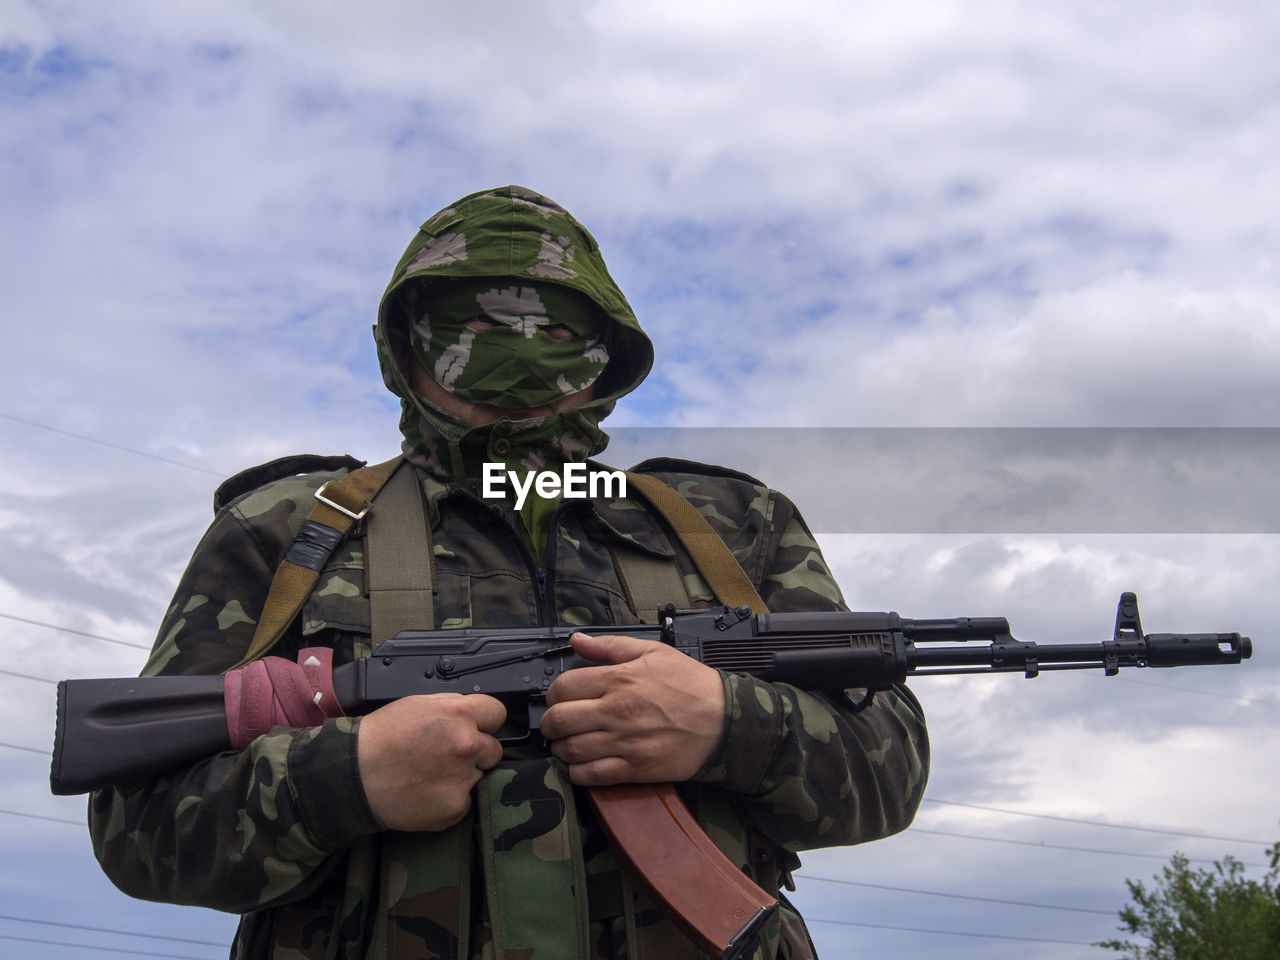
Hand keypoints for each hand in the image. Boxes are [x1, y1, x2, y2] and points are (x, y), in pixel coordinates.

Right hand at [356, 693, 505, 831]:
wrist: (354, 776)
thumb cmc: (381, 738)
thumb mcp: (418, 704)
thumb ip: (453, 707)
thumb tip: (474, 713)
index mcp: (459, 715)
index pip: (498, 714)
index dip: (486, 722)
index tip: (476, 729)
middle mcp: (467, 745)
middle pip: (493, 749)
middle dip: (476, 752)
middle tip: (446, 756)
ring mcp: (462, 778)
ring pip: (478, 775)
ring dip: (462, 776)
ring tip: (430, 774)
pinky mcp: (455, 807)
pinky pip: (465, 800)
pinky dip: (450, 799)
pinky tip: (427, 793)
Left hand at [540, 632, 725, 785]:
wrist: (724, 720)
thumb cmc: (691, 685)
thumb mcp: (653, 652)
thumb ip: (610, 646)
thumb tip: (578, 640)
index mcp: (619, 680)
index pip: (563, 687)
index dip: (553, 694)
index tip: (559, 698)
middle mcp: (616, 711)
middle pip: (559, 720)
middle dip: (550, 723)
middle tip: (556, 724)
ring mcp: (624, 743)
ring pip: (570, 751)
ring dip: (561, 749)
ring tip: (567, 744)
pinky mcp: (635, 769)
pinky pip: (590, 776)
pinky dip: (577, 772)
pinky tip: (581, 764)